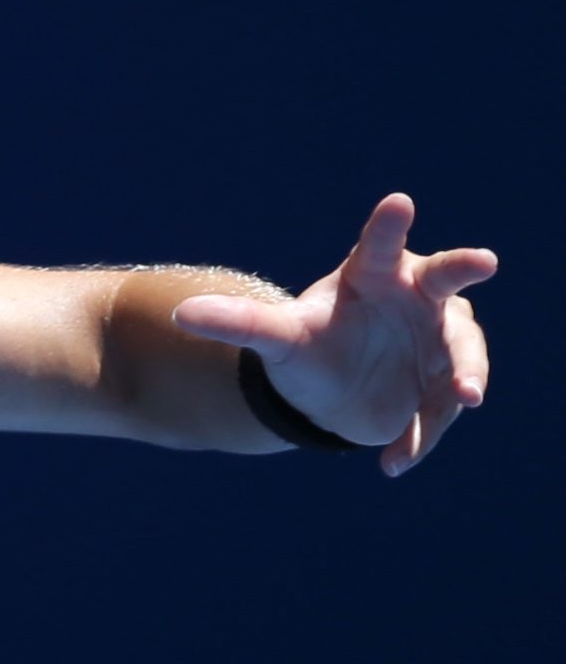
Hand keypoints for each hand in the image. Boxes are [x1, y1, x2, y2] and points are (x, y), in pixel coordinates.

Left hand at [172, 194, 495, 475]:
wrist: (332, 394)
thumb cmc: (309, 344)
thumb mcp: (276, 336)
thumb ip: (239, 322)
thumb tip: (181, 314)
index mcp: (374, 272)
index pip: (380, 244)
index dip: (388, 224)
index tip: (397, 201)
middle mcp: (418, 297)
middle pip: (446, 278)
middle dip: (463, 268)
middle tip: (483, 260)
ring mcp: (442, 338)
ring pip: (460, 351)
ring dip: (463, 373)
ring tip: (462, 398)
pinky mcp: (446, 383)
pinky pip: (440, 409)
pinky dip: (420, 435)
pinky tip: (393, 463)